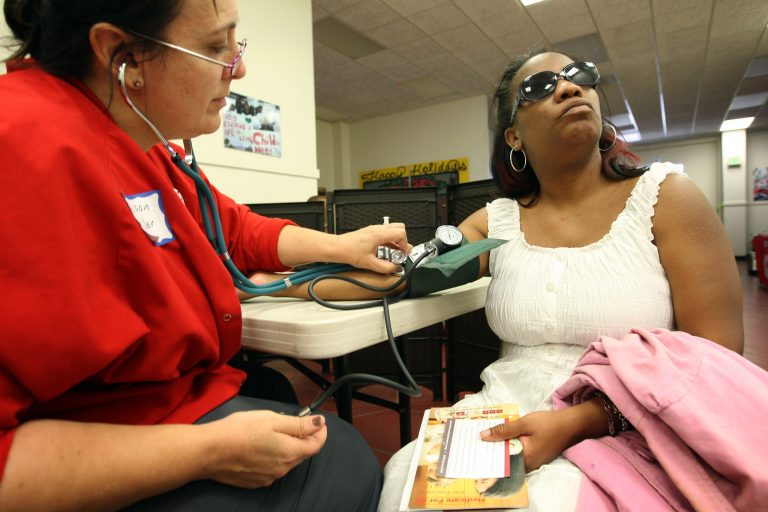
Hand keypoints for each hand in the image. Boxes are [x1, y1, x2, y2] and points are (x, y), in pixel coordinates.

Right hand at [204, 410, 326, 487]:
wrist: (209, 451)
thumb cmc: (239, 431)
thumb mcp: (273, 419)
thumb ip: (299, 424)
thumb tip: (319, 423)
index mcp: (290, 452)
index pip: (317, 445)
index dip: (320, 431)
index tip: (318, 422)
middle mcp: (283, 469)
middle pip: (303, 453)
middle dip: (304, 438)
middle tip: (295, 422)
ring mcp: (269, 477)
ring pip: (288, 461)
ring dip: (288, 447)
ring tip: (274, 432)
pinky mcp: (256, 481)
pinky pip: (273, 469)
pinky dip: (274, 457)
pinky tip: (261, 446)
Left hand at [339, 223, 409, 273]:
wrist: (337, 248)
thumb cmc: (349, 252)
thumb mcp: (369, 263)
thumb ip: (385, 267)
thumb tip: (394, 268)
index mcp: (379, 234)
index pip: (401, 233)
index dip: (405, 244)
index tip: (404, 253)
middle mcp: (377, 229)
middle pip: (399, 227)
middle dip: (403, 240)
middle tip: (402, 251)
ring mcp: (373, 229)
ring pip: (392, 229)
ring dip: (396, 240)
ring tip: (396, 252)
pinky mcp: (370, 232)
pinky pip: (384, 233)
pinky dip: (389, 240)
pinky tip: (387, 250)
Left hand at [480, 410, 572, 471]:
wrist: (571, 425)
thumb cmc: (548, 424)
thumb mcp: (524, 424)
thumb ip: (504, 430)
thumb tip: (483, 436)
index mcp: (525, 459)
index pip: (501, 461)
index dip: (487, 453)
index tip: (475, 446)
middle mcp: (528, 465)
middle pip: (504, 460)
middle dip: (492, 450)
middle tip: (477, 440)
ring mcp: (532, 462)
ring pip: (511, 457)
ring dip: (500, 447)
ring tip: (486, 438)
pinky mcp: (535, 457)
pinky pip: (518, 454)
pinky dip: (509, 446)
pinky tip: (502, 438)